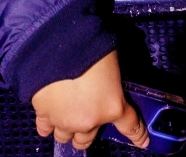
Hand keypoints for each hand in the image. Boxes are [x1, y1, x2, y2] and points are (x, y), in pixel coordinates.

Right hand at [32, 51, 148, 150]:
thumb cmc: (92, 46)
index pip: (131, 127)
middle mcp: (89, 121)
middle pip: (87, 140)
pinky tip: (49, 115)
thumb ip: (112, 78)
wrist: (60, 44)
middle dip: (88, 130)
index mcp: (113, 106)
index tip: (142, 142)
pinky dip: (47, 123)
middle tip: (87, 116)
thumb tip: (107, 79)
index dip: (138, 135)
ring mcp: (64, 120)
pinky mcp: (44, 113)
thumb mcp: (113, 61)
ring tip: (66, 114)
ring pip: (65, 136)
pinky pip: (44, 128)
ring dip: (67, 128)